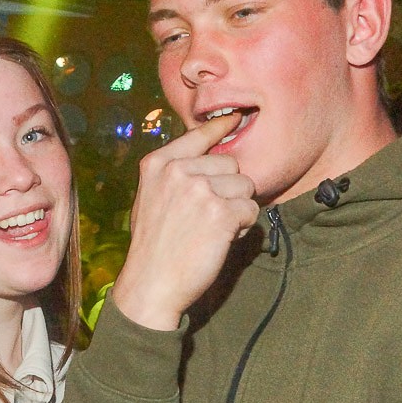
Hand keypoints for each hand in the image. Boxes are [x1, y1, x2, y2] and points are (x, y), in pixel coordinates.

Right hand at [111, 112, 258, 329]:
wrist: (150, 284)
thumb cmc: (153, 246)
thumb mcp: (150, 198)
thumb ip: (174, 174)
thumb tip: (206, 157)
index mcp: (157, 164)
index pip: (198, 135)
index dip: (220, 128)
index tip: (236, 118)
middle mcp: (177, 171)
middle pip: (231, 163)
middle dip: (228, 189)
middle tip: (206, 217)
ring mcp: (199, 190)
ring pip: (245, 186)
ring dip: (237, 209)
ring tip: (211, 229)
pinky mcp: (221, 212)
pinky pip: (252, 210)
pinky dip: (243, 228)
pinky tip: (220, 240)